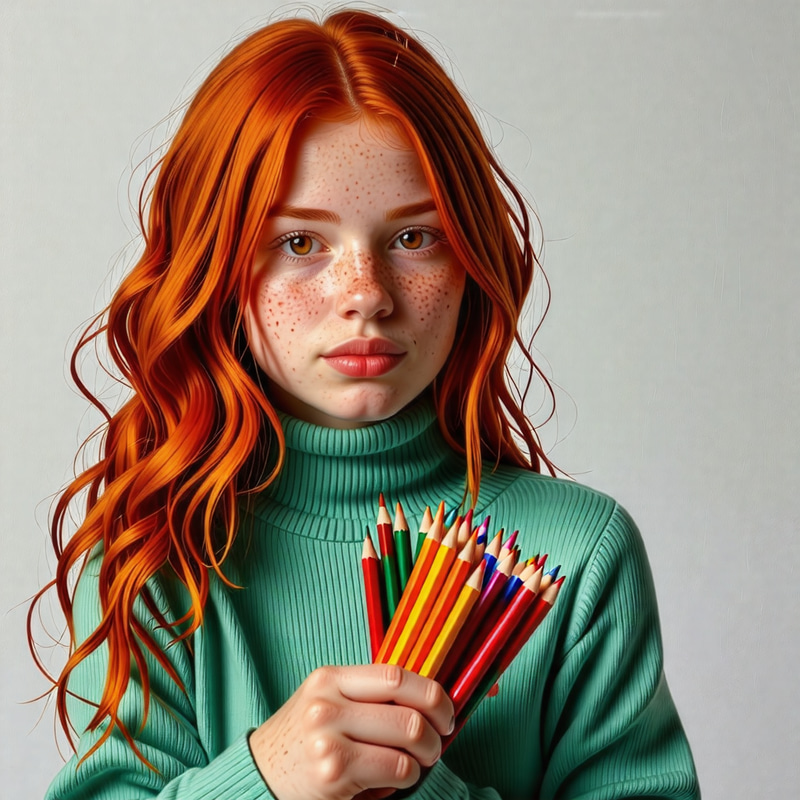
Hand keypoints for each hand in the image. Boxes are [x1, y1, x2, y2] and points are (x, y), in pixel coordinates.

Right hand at [249, 664, 453, 799]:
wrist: (260, 778)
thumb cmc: (303, 742)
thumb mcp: (328, 704)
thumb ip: (367, 696)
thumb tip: (429, 701)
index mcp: (330, 677)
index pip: (396, 675)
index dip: (432, 693)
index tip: (444, 711)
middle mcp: (328, 702)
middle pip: (409, 709)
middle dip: (436, 731)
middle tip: (436, 745)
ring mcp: (329, 736)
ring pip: (409, 737)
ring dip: (425, 756)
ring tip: (416, 764)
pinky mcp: (334, 772)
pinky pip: (397, 769)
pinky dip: (407, 778)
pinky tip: (392, 782)